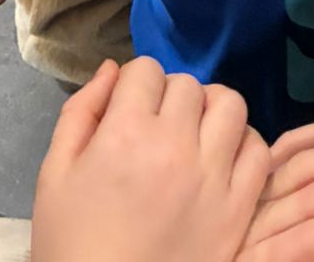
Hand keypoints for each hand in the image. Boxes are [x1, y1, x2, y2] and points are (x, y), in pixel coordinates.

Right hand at [32, 60, 269, 261]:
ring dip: (211, 111)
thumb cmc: (72, 243)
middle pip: (187, 85)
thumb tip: (112, 69)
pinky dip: (243, 146)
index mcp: (125, 134)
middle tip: (157, 129)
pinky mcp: (238, 209)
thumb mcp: (55, 175)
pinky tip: (221, 161)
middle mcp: (175, 146)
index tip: (129, 112)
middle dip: (169, 98)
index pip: (146, 70)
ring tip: (195, 135)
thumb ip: (81, 113)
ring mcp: (212, 177)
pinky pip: (258, 150)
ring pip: (230, 105)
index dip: (135, 86)